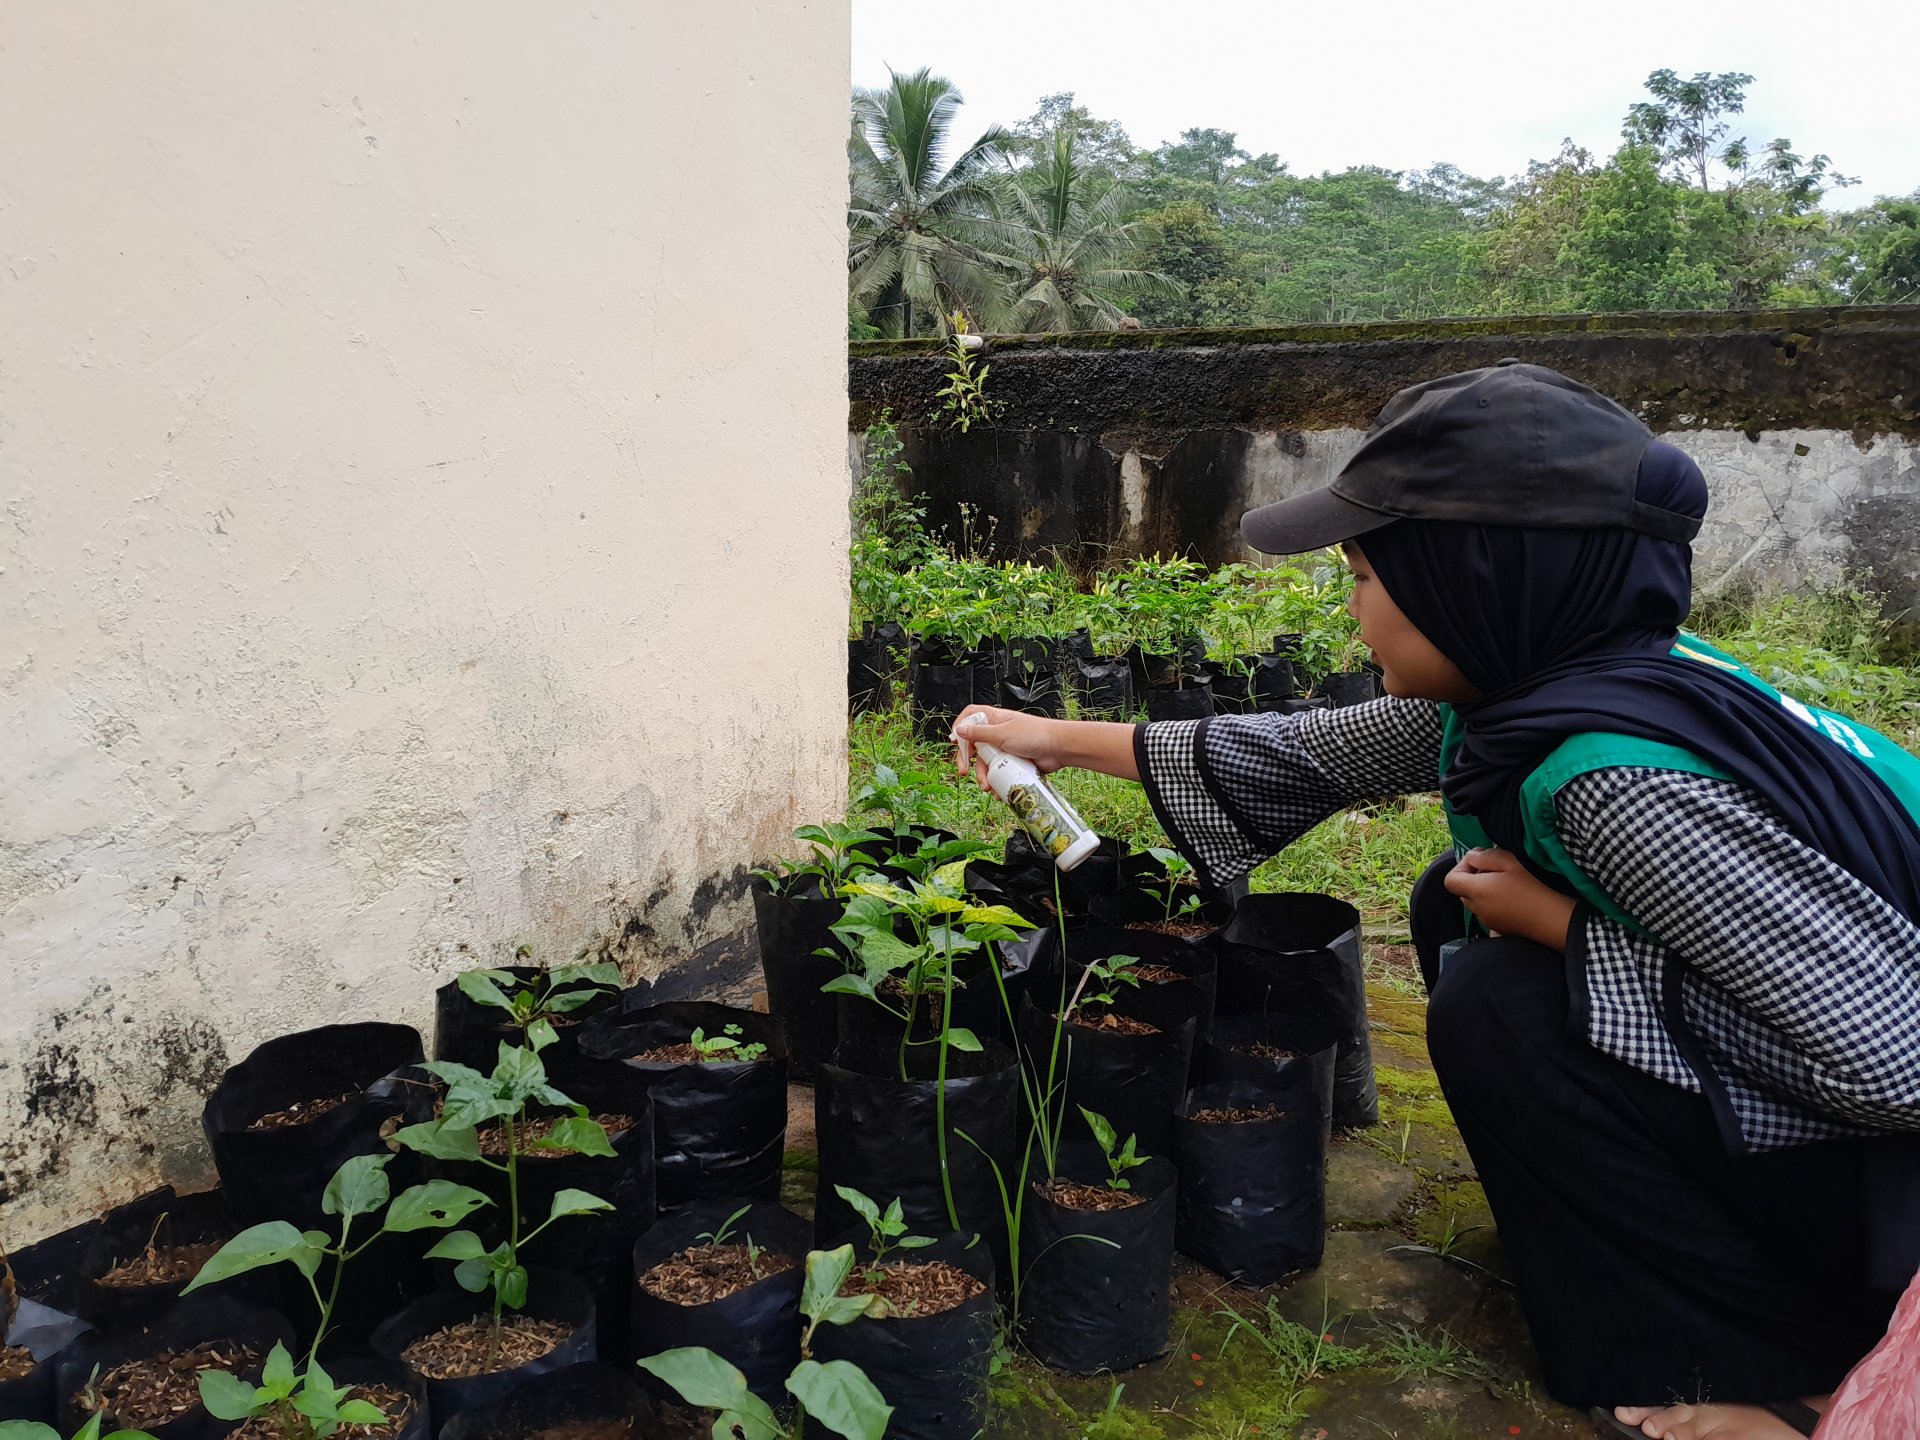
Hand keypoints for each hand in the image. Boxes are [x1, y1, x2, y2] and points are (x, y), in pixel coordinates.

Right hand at [950, 706, 1067, 790]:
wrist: (1059, 749)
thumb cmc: (1035, 734)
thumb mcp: (1002, 734)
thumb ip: (979, 734)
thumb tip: (959, 730)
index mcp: (994, 720)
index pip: (970, 718)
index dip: (960, 728)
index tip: (955, 743)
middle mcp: (998, 733)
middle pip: (974, 745)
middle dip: (967, 760)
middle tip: (963, 772)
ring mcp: (1006, 748)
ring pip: (986, 763)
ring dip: (983, 776)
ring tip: (987, 787)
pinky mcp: (1014, 762)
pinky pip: (999, 772)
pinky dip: (996, 782)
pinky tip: (998, 790)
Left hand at [1443, 848, 1577, 951]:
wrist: (1550, 918)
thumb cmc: (1530, 887)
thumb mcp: (1509, 862)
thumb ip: (1484, 856)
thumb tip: (1471, 857)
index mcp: (1475, 890)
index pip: (1450, 879)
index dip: (1461, 867)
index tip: (1480, 862)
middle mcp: (1475, 908)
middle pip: (1462, 889)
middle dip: (1473, 877)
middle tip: (1496, 870)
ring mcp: (1485, 920)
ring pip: (1474, 901)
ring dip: (1483, 890)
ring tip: (1506, 884)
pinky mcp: (1496, 928)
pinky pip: (1485, 911)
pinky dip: (1492, 902)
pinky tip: (1512, 898)